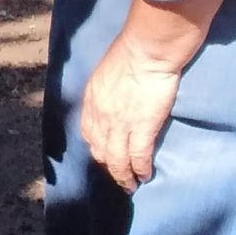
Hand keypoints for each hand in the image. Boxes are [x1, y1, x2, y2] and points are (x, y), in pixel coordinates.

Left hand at [79, 35, 182, 192]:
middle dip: (108, 167)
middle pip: (100, 151)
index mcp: (91, 102)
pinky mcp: (142, 128)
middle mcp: (100, 117)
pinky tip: (145, 176)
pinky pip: (138, 157)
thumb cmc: (131, 52)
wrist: (147, 50)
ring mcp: (120, 125)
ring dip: (123, 176)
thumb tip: (112, 97)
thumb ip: (105, 89)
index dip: (97, 147)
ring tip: (130, 185)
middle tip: (117, 177)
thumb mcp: (106, 72)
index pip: (88, 133)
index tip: (104, 155)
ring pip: (117, 160)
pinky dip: (140, 170)